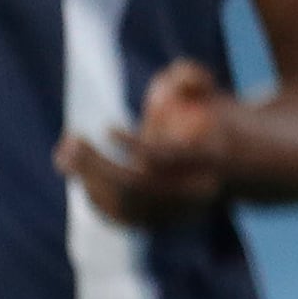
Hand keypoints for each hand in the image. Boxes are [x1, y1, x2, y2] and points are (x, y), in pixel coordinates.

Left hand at [60, 60, 240, 227]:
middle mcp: (195, 191)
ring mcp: (177, 212)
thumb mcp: (204, 91)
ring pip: (125, 207)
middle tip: (73, 142)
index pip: (166, 160)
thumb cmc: (206, 116)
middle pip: (139, 189)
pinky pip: (119, 216)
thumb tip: (187, 83)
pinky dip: (93, 193)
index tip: (108, 129)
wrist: (231, 164)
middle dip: (100, 167)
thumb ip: (190, 77)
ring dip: (90, 180)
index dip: (134, 147)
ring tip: (66, 152)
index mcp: (212, 158)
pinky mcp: (159, 221)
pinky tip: (75, 168)